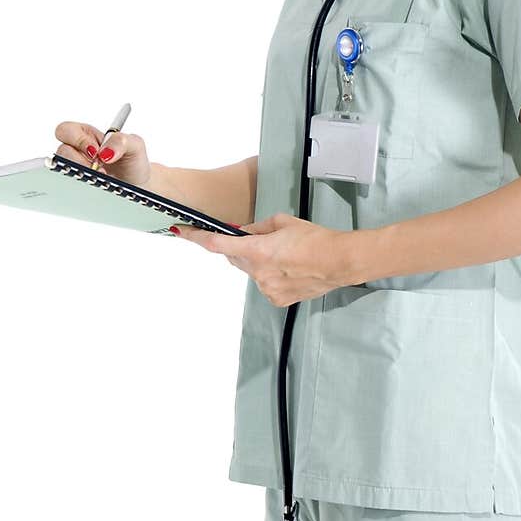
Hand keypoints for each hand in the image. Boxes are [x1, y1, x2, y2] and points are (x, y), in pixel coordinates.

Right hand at [53, 120, 151, 188]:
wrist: (139, 185)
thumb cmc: (133, 161)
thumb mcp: (135, 145)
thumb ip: (121, 141)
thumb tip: (105, 152)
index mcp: (86, 135)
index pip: (66, 130)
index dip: (77, 140)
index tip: (96, 152)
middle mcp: (77, 152)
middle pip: (61, 152)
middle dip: (80, 161)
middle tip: (99, 169)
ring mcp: (75, 170)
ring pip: (63, 171)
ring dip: (83, 176)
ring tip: (102, 180)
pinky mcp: (77, 187)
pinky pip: (70, 187)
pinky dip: (83, 188)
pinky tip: (97, 189)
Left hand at [174, 212, 354, 306]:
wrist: (339, 262)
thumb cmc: (316, 239)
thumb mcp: (283, 222)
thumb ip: (257, 228)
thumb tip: (242, 232)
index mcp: (258, 250)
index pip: (217, 244)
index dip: (196, 237)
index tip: (182, 232)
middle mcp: (258, 272)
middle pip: (234, 258)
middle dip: (239, 248)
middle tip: (258, 241)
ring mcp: (267, 288)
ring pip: (251, 272)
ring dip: (259, 263)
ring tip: (285, 256)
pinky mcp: (276, 299)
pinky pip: (264, 284)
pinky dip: (271, 276)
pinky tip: (290, 270)